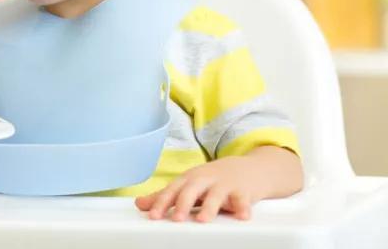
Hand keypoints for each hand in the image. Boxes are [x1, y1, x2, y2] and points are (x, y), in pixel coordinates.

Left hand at [134, 146, 302, 222]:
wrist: (248, 168)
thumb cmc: (213, 180)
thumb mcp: (189, 185)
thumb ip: (166, 196)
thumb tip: (139, 204)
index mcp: (189, 179)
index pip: (172, 190)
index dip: (161, 202)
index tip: (152, 216)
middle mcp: (205, 179)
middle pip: (191, 190)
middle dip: (183, 204)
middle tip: (176, 219)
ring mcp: (225, 184)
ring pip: (216, 195)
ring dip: (209, 207)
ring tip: (203, 220)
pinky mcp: (244, 190)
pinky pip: (243, 199)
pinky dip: (243, 207)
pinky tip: (242, 216)